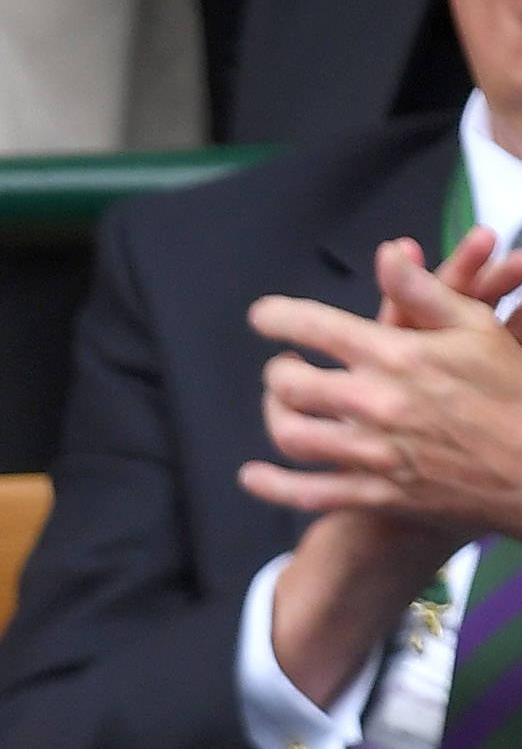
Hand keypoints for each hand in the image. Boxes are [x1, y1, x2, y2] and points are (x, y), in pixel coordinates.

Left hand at [244, 229, 521, 530]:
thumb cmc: (511, 390)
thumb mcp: (474, 327)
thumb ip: (423, 291)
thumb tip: (388, 255)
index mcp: (396, 355)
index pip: (317, 328)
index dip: (280, 318)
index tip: (263, 316)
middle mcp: (375, 403)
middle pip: (292, 385)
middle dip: (279, 372)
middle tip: (283, 367)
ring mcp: (372, 452)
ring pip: (293, 436)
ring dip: (274, 418)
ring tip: (279, 406)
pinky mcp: (377, 493)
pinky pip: (310, 493)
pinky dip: (273, 486)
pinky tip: (253, 476)